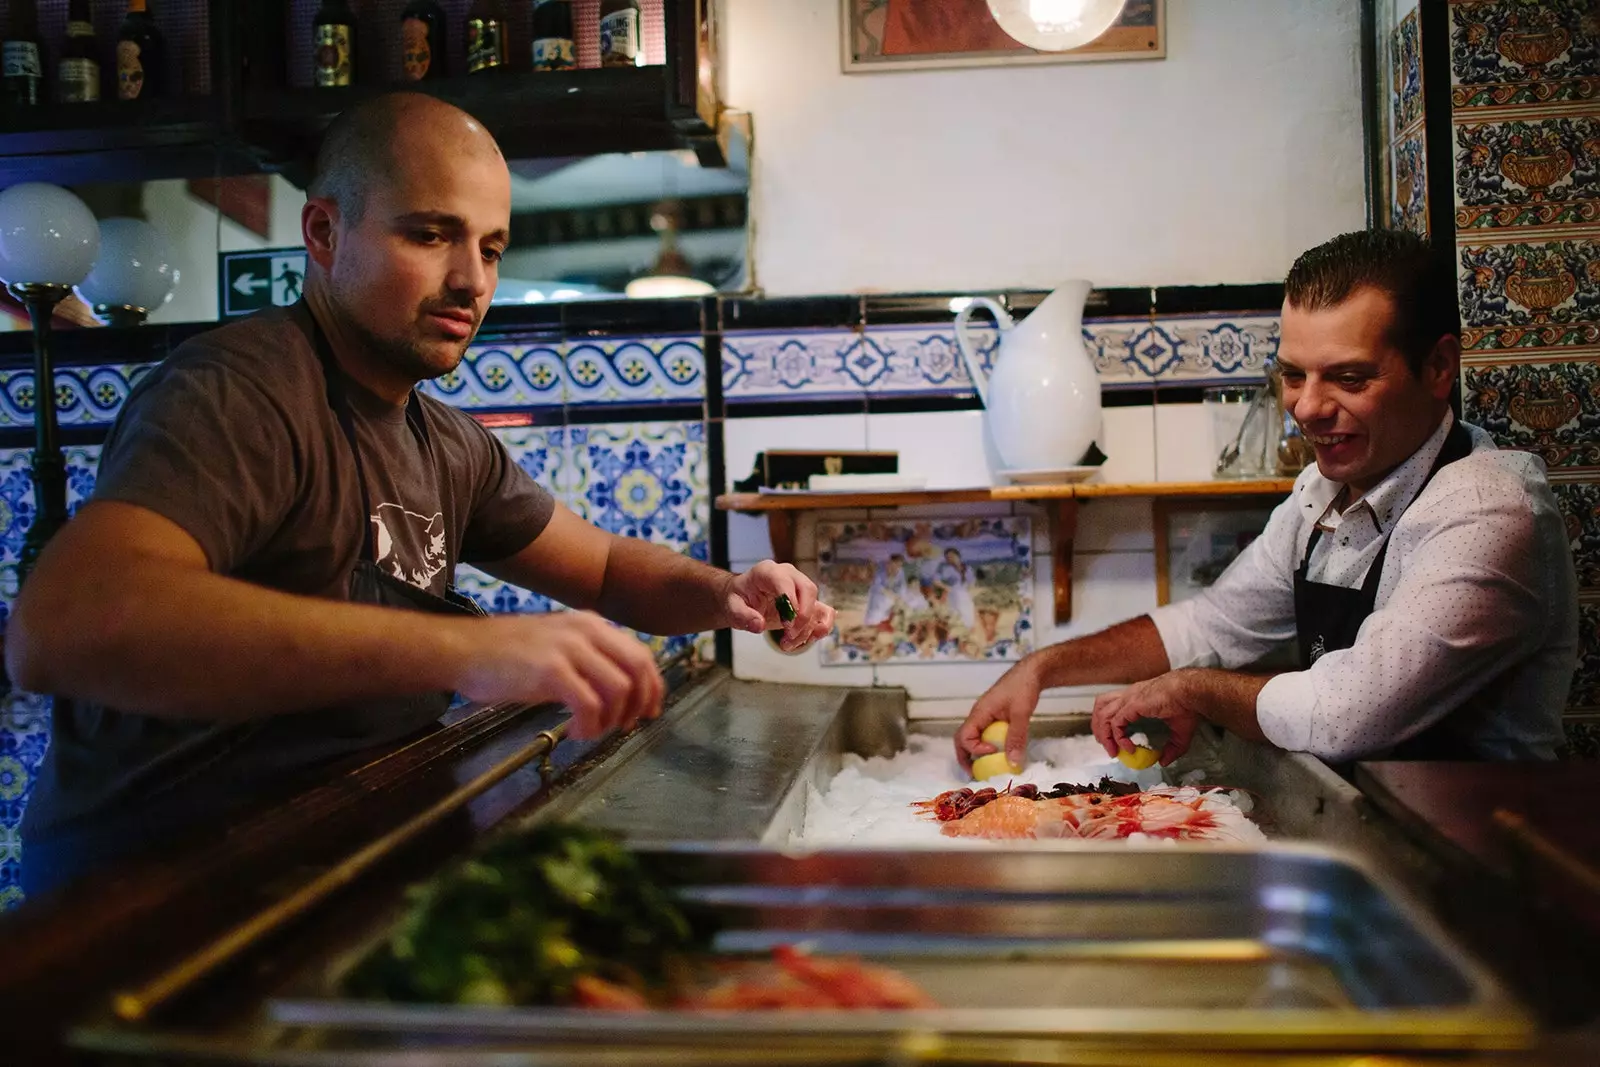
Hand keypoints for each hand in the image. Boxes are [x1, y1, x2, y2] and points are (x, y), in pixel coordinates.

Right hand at [453, 611, 663, 741]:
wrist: (462, 650)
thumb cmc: (505, 654)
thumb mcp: (556, 647)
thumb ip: (588, 661)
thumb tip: (618, 693)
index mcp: (591, 624)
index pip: (640, 654)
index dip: (652, 686)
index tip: (649, 711)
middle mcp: (586, 630)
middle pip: (638, 668)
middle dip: (640, 703)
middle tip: (626, 726)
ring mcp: (568, 648)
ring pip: (619, 689)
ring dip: (613, 719)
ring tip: (592, 730)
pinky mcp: (550, 670)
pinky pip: (590, 705)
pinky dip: (591, 725)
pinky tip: (575, 732)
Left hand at [723, 561, 835, 652]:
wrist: (744, 599)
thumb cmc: (739, 599)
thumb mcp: (732, 607)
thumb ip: (743, 616)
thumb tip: (758, 625)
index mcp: (768, 571)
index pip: (785, 581)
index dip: (789, 602)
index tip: (786, 624)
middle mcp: (789, 575)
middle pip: (808, 590)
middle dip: (802, 617)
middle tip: (788, 636)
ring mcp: (801, 588)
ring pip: (817, 604)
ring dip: (809, 628)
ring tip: (789, 644)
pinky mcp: (808, 602)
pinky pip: (824, 613)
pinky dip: (821, 628)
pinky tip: (809, 639)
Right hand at [954, 658, 1042, 772]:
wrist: (1032, 672)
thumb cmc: (1024, 688)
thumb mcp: (1021, 714)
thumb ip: (1016, 738)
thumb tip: (1012, 763)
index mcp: (979, 713)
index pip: (964, 736)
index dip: (975, 749)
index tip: (994, 752)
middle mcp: (978, 715)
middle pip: (962, 739)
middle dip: (966, 757)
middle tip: (975, 773)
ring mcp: (985, 716)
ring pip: (972, 737)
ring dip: (976, 752)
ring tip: (985, 767)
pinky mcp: (994, 717)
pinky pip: (984, 734)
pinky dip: (987, 746)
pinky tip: (999, 753)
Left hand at [1090, 672, 1201, 765]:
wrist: (1193, 693)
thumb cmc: (1188, 706)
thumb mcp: (1180, 732)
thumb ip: (1172, 748)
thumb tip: (1164, 762)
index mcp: (1138, 698)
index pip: (1113, 706)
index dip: (1109, 725)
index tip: (1115, 743)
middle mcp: (1130, 695)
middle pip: (1101, 707)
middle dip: (1099, 728)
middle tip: (1107, 747)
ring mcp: (1129, 698)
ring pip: (1103, 714)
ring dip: (1103, 734)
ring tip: (1111, 750)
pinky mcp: (1132, 704)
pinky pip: (1116, 723)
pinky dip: (1118, 737)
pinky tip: (1128, 748)